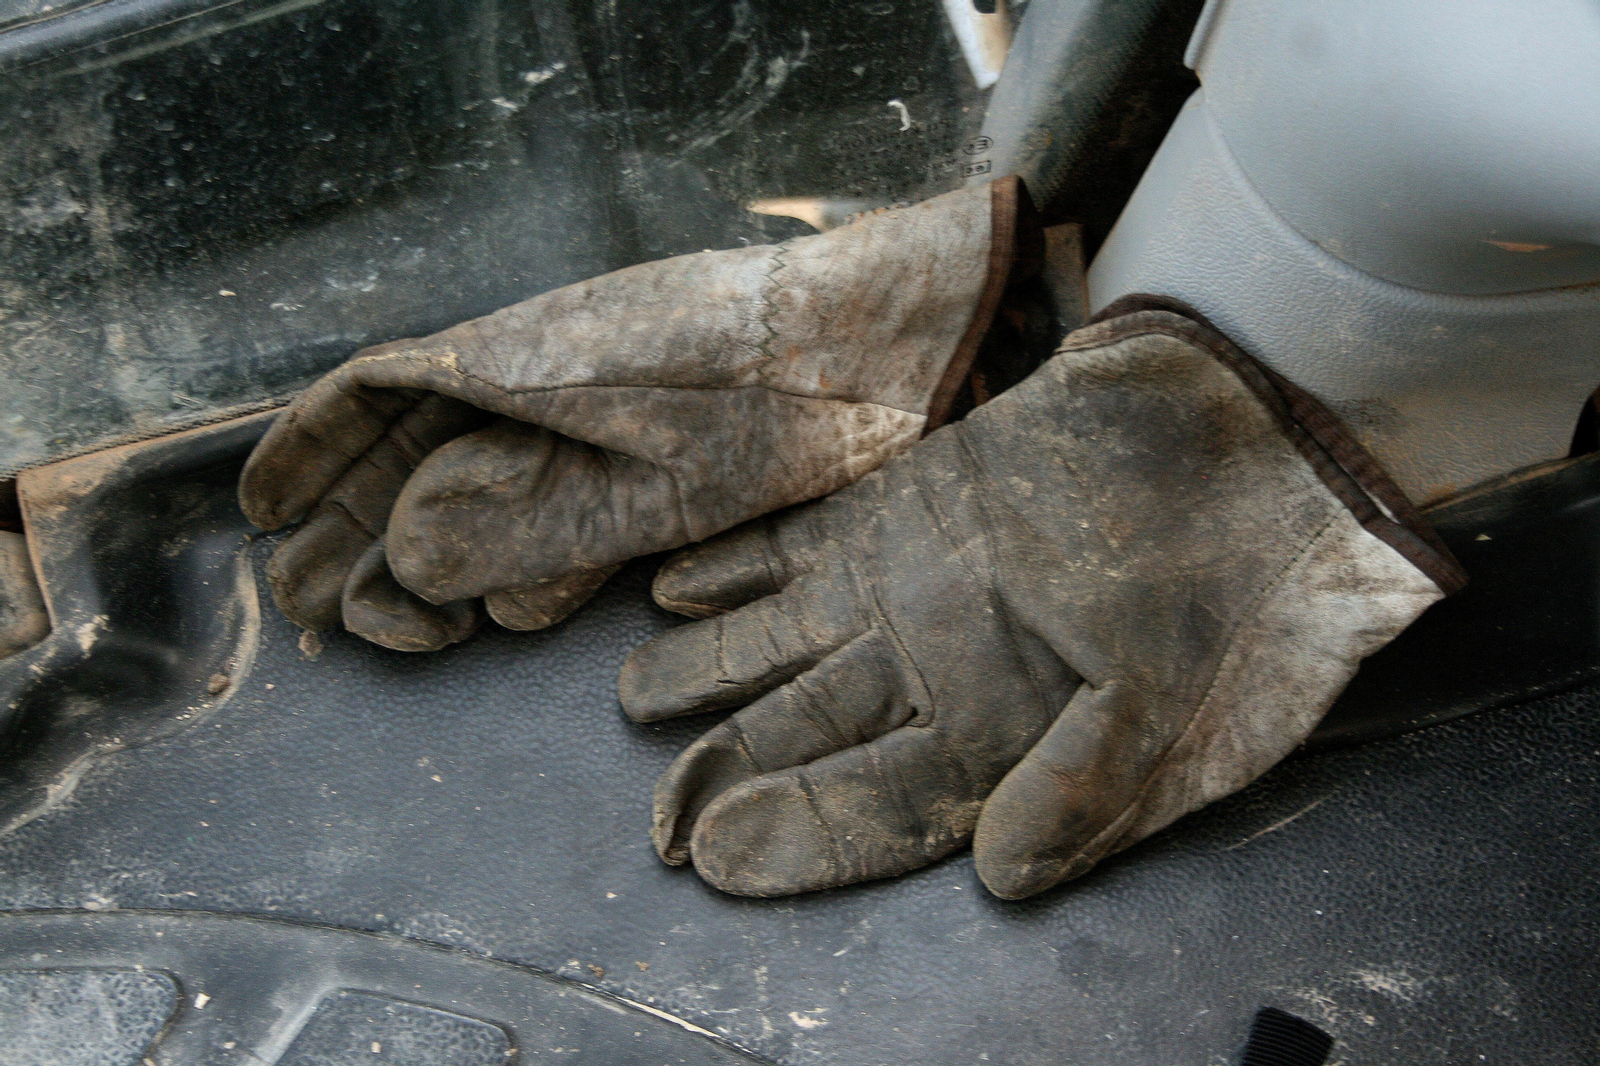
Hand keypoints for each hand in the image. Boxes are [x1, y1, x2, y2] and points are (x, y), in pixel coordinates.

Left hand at [619, 301, 1462, 897]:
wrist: (1240, 434)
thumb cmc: (1232, 582)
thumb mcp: (1186, 709)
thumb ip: (1089, 791)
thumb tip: (1002, 879)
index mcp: (1001, 741)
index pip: (884, 808)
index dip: (802, 834)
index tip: (716, 855)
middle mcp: (937, 676)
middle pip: (813, 736)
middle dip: (730, 768)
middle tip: (651, 812)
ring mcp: (906, 590)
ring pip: (788, 643)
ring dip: (710, 667)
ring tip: (638, 692)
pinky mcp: (895, 511)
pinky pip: (798, 547)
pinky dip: (737, 565)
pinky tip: (676, 586)